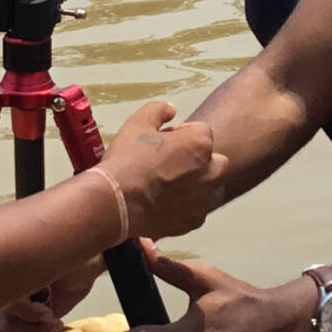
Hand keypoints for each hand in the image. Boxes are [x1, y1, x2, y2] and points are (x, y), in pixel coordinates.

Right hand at [0, 258, 103, 331]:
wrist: (80, 270)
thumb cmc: (72, 260)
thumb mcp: (64, 257)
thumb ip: (51, 265)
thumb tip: (42, 279)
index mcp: (13, 279)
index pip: (8, 306)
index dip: (28, 315)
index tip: (49, 312)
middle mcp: (7, 298)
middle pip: (7, 330)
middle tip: (55, 322)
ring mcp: (13, 316)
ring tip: (54, 330)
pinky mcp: (24, 330)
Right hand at [97, 102, 229, 240]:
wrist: (116, 203)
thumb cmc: (128, 160)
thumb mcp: (138, 123)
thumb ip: (159, 109)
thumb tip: (171, 109)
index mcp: (200, 144)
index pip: (201, 131)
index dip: (180, 134)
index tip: (162, 142)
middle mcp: (211, 172)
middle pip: (215, 160)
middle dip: (199, 160)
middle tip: (171, 163)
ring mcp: (204, 200)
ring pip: (211, 188)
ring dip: (198, 184)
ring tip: (169, 186)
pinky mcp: (194, 222)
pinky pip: (198, 210)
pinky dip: (187, 207)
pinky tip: (165, 204)